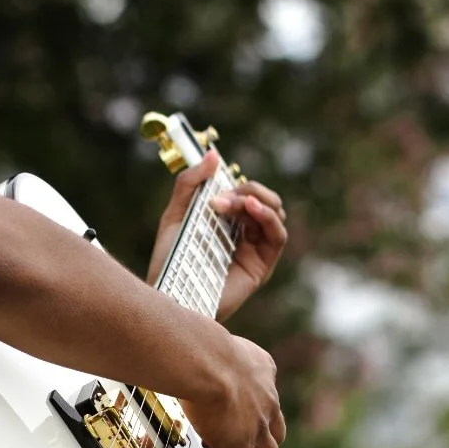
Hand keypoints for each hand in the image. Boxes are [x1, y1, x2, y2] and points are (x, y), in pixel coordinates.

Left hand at [146, 150, 287, 322]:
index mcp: (225, 220)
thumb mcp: (176, 214)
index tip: (216, 183)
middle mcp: (243, 233)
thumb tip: (213, 154)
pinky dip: (269, 217)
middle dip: (247, 190)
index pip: (244, 191)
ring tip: (235, 203)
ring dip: (257, 200)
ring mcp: (255, 249)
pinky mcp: (262, 266)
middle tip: (222, 198)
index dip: (236, 182)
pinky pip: (278, 236)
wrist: (170, 292)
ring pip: (275, 212)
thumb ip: (190, 183)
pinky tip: (251, 208)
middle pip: (264, 199)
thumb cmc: (170, 259)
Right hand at [180, 332, 284, 447]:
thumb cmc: (197, 343)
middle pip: (276, 432)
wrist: (204, 358)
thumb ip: (202, 345)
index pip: (266, 395)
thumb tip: (173, 340)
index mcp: (263, 369)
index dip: (244, 409)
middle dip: (253, 440)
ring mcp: (258, 427)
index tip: (216, 406)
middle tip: (221, 438)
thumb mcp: (211, 339)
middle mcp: (267, 400)